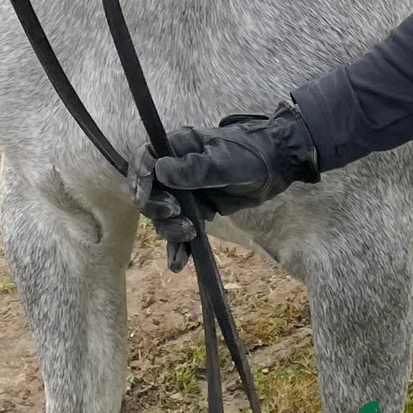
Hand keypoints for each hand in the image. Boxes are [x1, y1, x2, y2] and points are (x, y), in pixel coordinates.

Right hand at [128, 103, 319, 271]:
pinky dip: (177, 248)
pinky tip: (177, 265)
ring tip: (192, 231)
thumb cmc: (248, 155)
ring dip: (170, 229)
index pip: (145, 158)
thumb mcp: (223, 161)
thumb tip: (160, 170)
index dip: (139, 177)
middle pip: (149, 192)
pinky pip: (180, 231)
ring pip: (162, 216)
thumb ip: (193, 168)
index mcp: (177, 147)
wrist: (273, 169)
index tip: (143, 196)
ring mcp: (184, 192)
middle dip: (156, 206)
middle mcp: (175, 169)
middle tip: (176, 212)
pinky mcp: (196, 211)